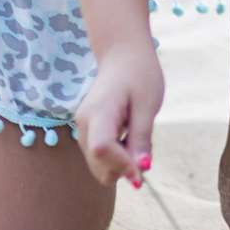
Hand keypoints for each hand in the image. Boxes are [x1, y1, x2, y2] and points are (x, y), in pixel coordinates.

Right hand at [71, 38, 162, 187]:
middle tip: (143, 148)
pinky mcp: (87, 132)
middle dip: (122, 168)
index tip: (143, 174)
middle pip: (98, 165)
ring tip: (136, 137)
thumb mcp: (147, 105)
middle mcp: (84, 124)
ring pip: (98, 166)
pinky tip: (128, 136)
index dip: (122, 166)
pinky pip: (99, 157)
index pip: (102, 149)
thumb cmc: (139, 75)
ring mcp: (82, 128)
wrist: (122, 55)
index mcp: (99, 112)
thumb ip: (141, 138)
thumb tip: (141, 170)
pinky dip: (115, 157)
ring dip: (120, 163)